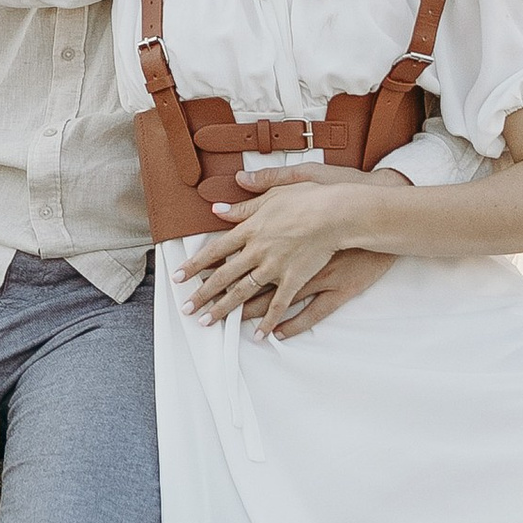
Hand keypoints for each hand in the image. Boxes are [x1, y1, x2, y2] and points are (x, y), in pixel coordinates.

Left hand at [177, 172, 398, 332]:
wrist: (343, 209)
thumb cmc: (315, 194)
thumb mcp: (280, 188)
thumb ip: (250, 197)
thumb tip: (222, 203)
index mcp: (253, 228)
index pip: (216, 249)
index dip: (195, 265)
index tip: (178, 278)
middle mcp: (260, 249)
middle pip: (225, 275)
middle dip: (203, 294)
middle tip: (186, 309)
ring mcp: (278, 266)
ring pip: (246, 292)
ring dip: (226, 309)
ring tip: (209, 322)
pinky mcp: (299, 279)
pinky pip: (281, 305)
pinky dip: (269, 320)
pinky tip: (259, 334)